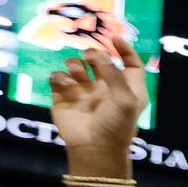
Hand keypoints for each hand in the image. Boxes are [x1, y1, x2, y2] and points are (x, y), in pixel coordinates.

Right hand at [46, 38, 148, 170]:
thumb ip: (113, 73)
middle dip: (94, 54)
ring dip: (75, 64)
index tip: (115, 38)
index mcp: (126, 88)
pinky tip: (67, 85)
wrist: (94, 148)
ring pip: (75, 65)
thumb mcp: (124, 99)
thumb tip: (99, 53)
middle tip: (91, 58)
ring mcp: (83, 92)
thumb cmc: (116, 125)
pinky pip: (57, 77)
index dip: (125, 50)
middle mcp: (105, 88)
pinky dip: (60, 77)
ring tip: (78, 74)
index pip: (130, 64)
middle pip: (99, 60)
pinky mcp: (63, 97)